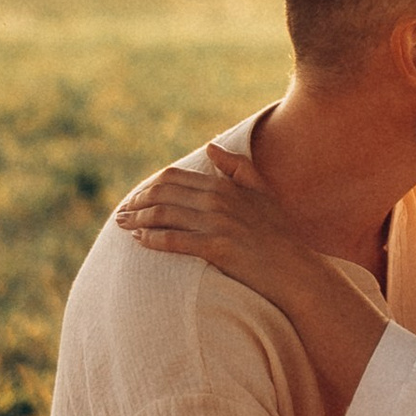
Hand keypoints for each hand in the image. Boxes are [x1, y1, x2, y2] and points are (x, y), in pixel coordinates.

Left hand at [115, 151, 302, 291]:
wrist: (293, 269)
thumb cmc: (278, 232)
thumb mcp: (261, 191)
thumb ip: (237, 167)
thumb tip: (210, 147)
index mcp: (225, 185)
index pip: (174, 177)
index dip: (149, 186)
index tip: (135, 197)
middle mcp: (218, 200)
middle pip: (162, 193)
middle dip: (136, 201)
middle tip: (121, 212)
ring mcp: (216, 224)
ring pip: (163, 214)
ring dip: (136, 219)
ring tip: (121, 225)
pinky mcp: (215, 247)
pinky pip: (172, 240)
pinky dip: (150, 238)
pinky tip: (138, 240)